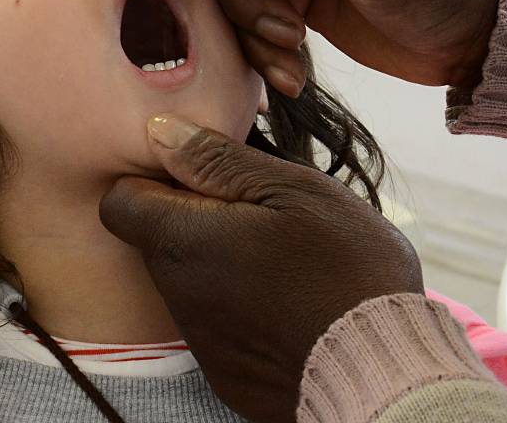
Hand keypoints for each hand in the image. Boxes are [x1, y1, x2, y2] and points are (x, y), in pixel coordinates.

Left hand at [99, 114, 422, 422]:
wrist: (386, 370)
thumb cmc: (344, 267)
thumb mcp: (291, 190)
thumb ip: (216, 160)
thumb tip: (158, 131)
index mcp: (182, 242)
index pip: (119, 202)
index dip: (153, 179)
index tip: (202, 174)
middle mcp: (177, 296)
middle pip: (156, 241)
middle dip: (193, 218)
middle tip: (258, 211)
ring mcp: (201, 342)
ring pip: (188, 283)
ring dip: (219, 262)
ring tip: (282, 258)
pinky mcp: (226, 375)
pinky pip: (218, 326)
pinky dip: (241, 308)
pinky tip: (288, 303)